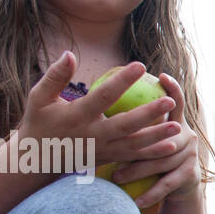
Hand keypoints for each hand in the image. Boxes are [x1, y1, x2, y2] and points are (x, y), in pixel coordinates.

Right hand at [16, 52, 180, 172]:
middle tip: (170, 100)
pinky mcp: (107, 160)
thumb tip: (69, 53)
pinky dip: (152, 154)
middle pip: (125, 125)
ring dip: (157, 137)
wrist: (36, 160)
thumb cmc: (39, 122)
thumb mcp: (39, 97)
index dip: (122, 81)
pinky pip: (133, 157)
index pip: (103, 96)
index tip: (140, 65)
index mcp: (77, 117)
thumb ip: (55, 76)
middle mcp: (92, 136)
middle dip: (149, 113)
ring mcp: (102, 150)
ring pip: (134, 145)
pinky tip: (171, 147)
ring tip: (178, 126)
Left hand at [106, 72, 200, 207]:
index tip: (162, 76)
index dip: (172, 88)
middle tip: (112, 146)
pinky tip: (135, 202)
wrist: (182, 183)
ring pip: (160, 161)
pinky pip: (166, 183)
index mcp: (175, 122)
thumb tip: (103, 98)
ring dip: (137, 171)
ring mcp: (190, 154)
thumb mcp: (148, 133)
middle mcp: (186, 135)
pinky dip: (150, 193)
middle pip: (163, 134)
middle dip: (141, 139)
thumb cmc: (155, 153)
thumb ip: (134, 118)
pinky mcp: (190, 174)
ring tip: (115, 177)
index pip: (176, 101)